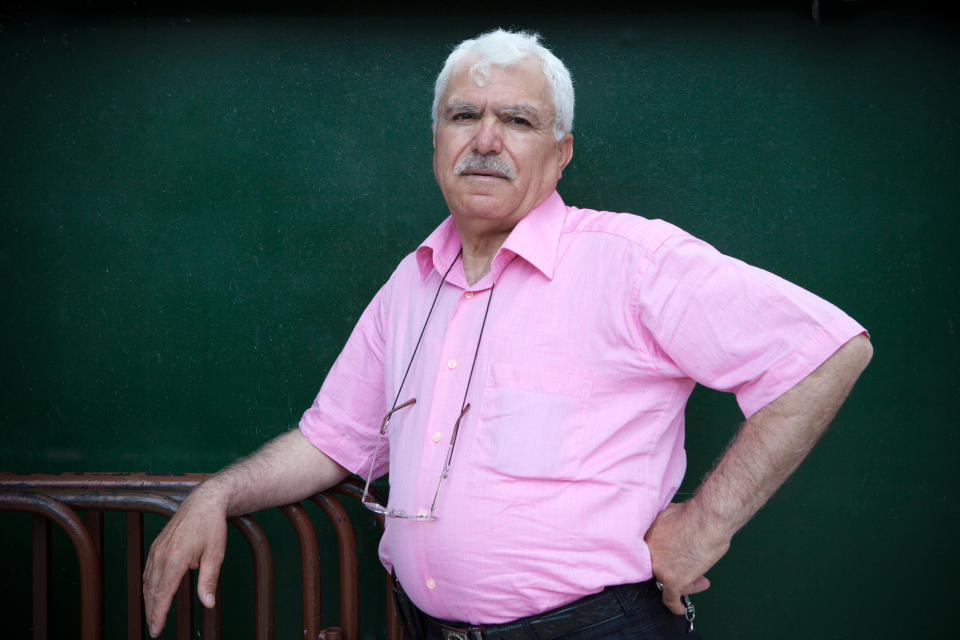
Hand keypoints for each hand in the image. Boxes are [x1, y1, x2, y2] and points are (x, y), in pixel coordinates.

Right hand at [143, 487, 228, 636]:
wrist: (204, 501)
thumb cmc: (211, 526)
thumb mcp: (215, 554)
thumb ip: (208, 580)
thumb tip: (208, 603)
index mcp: (175, 558)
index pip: (162, 594)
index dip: (158, 614)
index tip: (156, 629)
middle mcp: (161, 554)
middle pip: (151, 590)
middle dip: (151, 612)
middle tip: (154, 629)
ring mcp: (156, 549)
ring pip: (147, 581)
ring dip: (148, 600)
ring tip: (153, 616)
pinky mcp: (156, 546)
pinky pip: (148, 570)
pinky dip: (148, 585)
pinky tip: (152, 593)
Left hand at [644, 501, 729, 614]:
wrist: (707, 519)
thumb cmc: (695, 515)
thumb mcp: (670, 515)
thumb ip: (665, 528)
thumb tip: (670, 531)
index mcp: (646, 538)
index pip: (652, 554)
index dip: (666, 558)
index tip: (675, 560)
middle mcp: (648, 554)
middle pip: (661, 568)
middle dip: (677, 569)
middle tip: (691, 568)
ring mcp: (659, 568)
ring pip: (668, 582)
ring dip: (686, 583)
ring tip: (701, 580)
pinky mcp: (672, 581)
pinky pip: (670, 598)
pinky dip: (675, 605)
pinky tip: (680, 609)